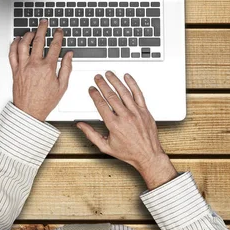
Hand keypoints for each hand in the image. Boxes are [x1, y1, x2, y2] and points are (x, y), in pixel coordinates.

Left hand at [9, 20, 72, 120]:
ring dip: (28, 34)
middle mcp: (34, 65)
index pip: (54, 46)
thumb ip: (66, 68)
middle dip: (42, 29)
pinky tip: (18, 40)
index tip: (59, 31)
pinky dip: (14, 44)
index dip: (58, 36)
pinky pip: (12, 53)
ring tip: (32, 30)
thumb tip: (69, 55)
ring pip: (23, 44)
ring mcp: (23, 66)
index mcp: (47, 68)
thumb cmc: (45, 101)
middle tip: (45, 23)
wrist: (29, 111)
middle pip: (38, 40)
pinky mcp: (15, 70)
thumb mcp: (62, 86)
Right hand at [77, 72, 177, 189]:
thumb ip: (91, 134)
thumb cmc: (129, 152)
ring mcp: (136, 113)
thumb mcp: (105, 146)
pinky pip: (138, 94)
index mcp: (114, 125)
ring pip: (124, 92)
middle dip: (102, 84)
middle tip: (97, 77)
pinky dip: (133, 84)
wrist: (148, 156)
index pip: (101, 104)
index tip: (91, 89)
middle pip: (111, 96)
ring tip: (109, 74)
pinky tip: (127, 77)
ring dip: (115, 81)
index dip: (94, 94)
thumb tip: (80, 125)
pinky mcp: (145, 111)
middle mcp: (125, 117)